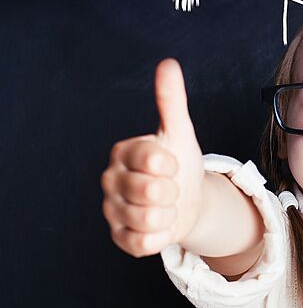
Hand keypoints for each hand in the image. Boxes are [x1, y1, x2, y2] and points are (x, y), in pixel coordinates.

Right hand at [100, 58, 204, 256]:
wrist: (186, 200)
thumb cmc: (180, 164)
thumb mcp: (180, 132)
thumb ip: (171, 100)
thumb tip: (168, 64)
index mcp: (122, 152)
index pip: (154, 160)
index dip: (172, 165)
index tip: (171, 164)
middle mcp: (109, 180)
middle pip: (152, 193)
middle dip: (174, 191)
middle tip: (171, 187)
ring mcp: (111, 211)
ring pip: (150, 219)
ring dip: (170, 215)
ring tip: (167, 206)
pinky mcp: (119, 238)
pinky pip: (145, 243)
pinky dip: (161, 236)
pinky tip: (160, 224)